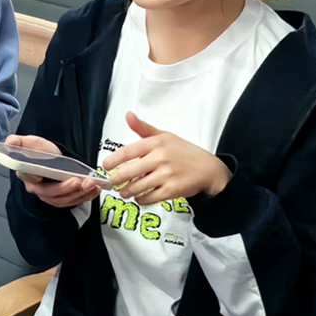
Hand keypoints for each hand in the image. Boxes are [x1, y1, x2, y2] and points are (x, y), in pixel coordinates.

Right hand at [6, 133, 102, 208]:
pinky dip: (85, 197)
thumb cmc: (41, 151)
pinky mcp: (61, 199)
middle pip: (50, 194)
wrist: (53, 157)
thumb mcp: (31, 142)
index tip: (60, 178)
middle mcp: (36, 188)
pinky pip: (72, 202)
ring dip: (79, 194)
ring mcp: (49, 195)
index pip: (34, 181)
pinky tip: (94, 190)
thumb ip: (19, 142)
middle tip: (80, 181)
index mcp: (27, 175)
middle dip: (67, 189)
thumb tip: (9, 143)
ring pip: (62, 200)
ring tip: (92, 184)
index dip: (45, 182)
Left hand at [101, 112, 231, 205]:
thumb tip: (128, 116)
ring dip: (127, 191)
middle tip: (113, 182)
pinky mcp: (172, 190)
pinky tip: (140, 196)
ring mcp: (166, 175)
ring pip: (137, 187)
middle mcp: (160, 158)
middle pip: (128, 172)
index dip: (112, 160)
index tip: (105, 165)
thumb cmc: (185, 152)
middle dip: (116, 180)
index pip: (127, 151)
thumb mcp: (165, 136)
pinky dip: (141, 199)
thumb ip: (143, 128)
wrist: (209, 169)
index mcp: (156, 143)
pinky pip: (149, 197)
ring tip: (125, 191)